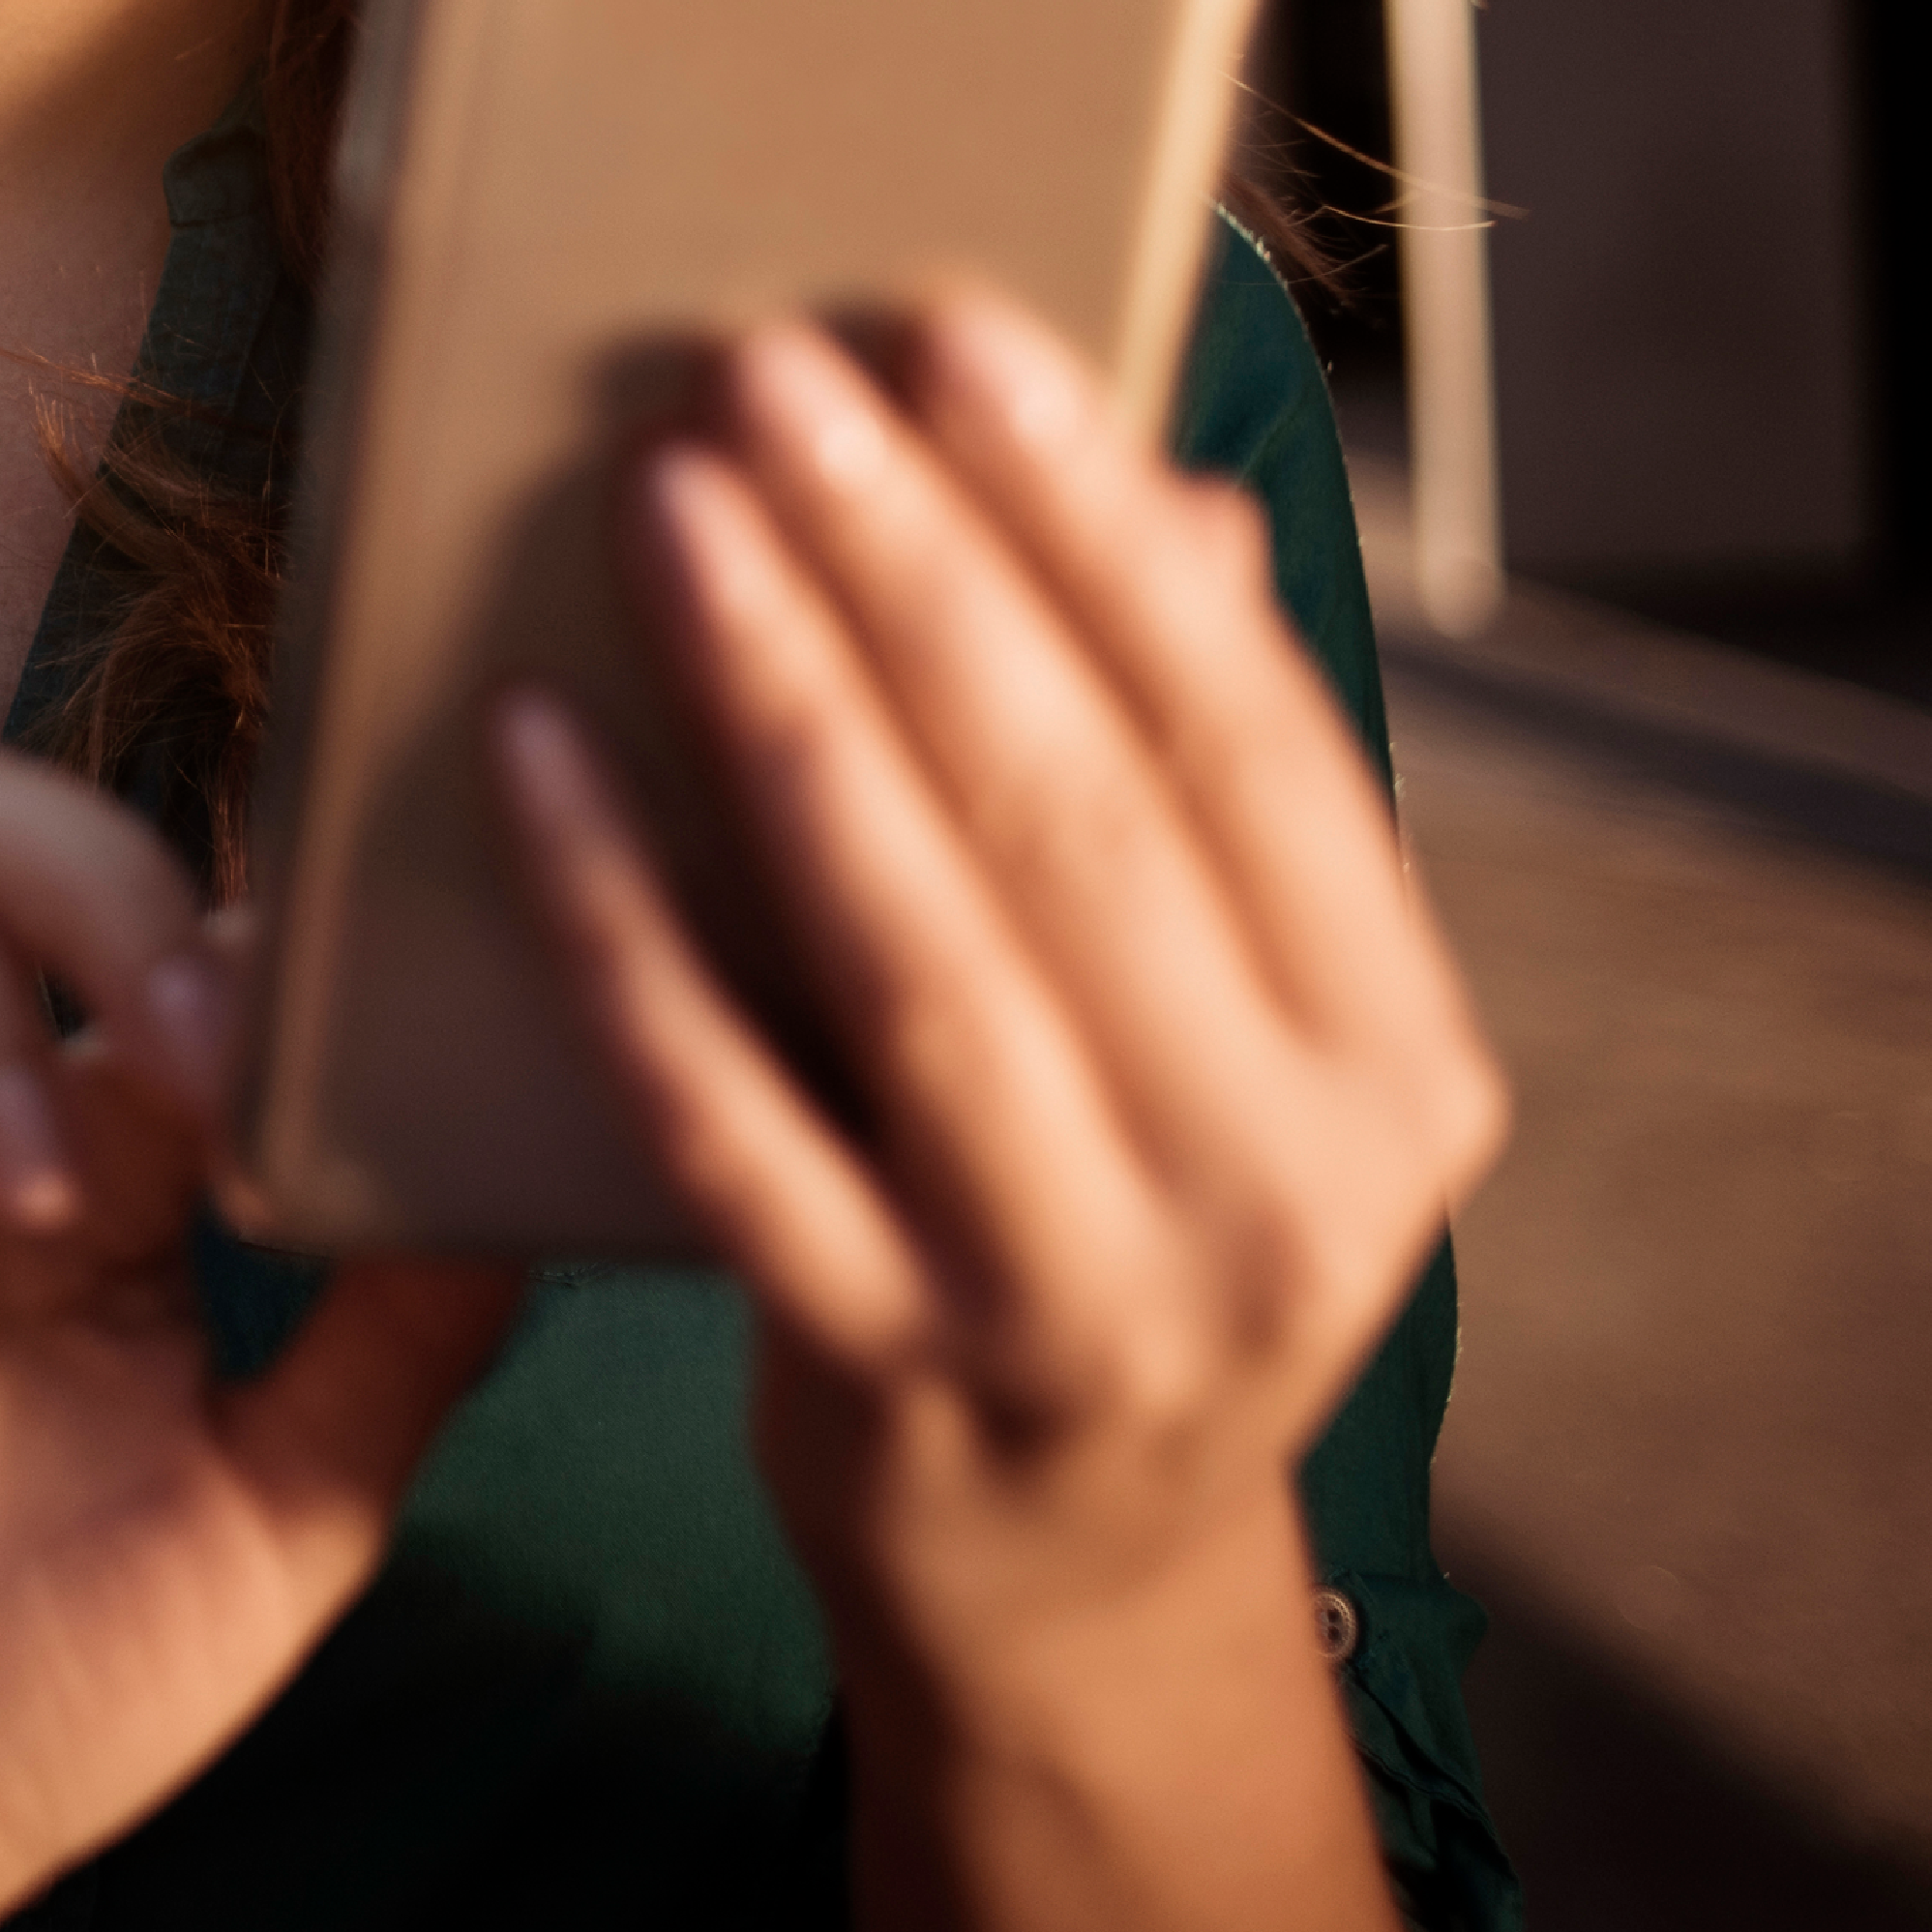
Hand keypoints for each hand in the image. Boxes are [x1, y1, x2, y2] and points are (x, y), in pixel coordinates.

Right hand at [0, 745, 521, 1931]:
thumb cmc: (70, 1687)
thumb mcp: (294, 1506)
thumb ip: (405, 1323)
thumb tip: (543, 1141)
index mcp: (104, 1143)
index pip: (154, 888)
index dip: (244, 897)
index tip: (334, 1029)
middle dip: (92, 879)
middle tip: (193, 1053)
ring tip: (30, 1182)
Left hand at [486, 296, 1505, 1931]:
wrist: (1067, 1594)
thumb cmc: (1125, 1244)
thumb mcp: (1229, 1048)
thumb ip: (1196, 803)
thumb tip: (1160, 498)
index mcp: (1399, 1072)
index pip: (1247, 742)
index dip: (1100, 524)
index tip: (964, 337)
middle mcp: (1280, 1191)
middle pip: (1074, 818)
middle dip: (915, 566)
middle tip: (769, 370)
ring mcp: (1082, 1299)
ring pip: (913, 949)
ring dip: (781, 697)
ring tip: (674, 500)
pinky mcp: (884, 1373)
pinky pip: (719, 1109)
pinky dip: (619, 923)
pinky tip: (532, 759)